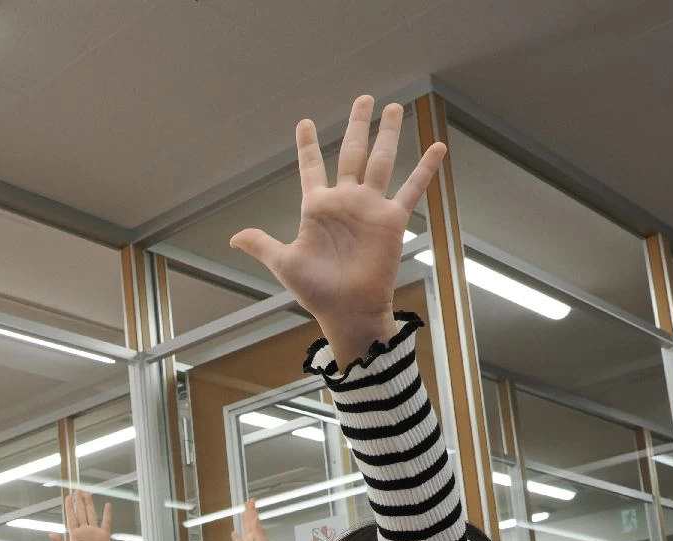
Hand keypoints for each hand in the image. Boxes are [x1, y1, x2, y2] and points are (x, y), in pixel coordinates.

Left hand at [51, 491, 123, 540]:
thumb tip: (50, 533)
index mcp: (75, 535)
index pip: (71, 517)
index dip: (70, 507)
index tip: (68, 497)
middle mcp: (84, 531)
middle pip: (81, 513)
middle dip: (79, 502)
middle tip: (77, 490)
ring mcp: (94, 532)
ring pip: (92, 514)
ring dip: (90, 504)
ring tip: (87, 493)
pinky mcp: (104, 536)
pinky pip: (106, 522)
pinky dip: (107, 514)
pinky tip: (107, 505)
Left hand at [229, 96, 444, 363]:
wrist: (346, 310)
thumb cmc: (315, 290)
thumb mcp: (283, 263)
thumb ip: (262, 244)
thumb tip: (233, 238)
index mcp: (316, 207)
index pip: (310, 167)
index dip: (307, 145)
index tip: (304, 122)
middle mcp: (344, 201)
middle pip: (351, 152)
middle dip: (357, 125)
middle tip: (363, 98)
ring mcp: (369, 208)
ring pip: (381, 161)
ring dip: (387, 134)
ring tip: (393, 108)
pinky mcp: (392, 220)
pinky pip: (411, 189)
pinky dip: (425, 169)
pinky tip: (438, 147)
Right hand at [231, 499, 281, 540]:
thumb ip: (257, 533)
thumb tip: (254, 519)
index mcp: (258, 535)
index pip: (254, 519)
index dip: (252, 510)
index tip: (252, 500)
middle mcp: (253, 538)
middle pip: (250, 522)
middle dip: (249, 512)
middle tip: (248, 502)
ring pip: (245, 530)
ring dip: (244, 522)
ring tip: (242, 514)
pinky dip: (235, 538)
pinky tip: (233, 533)